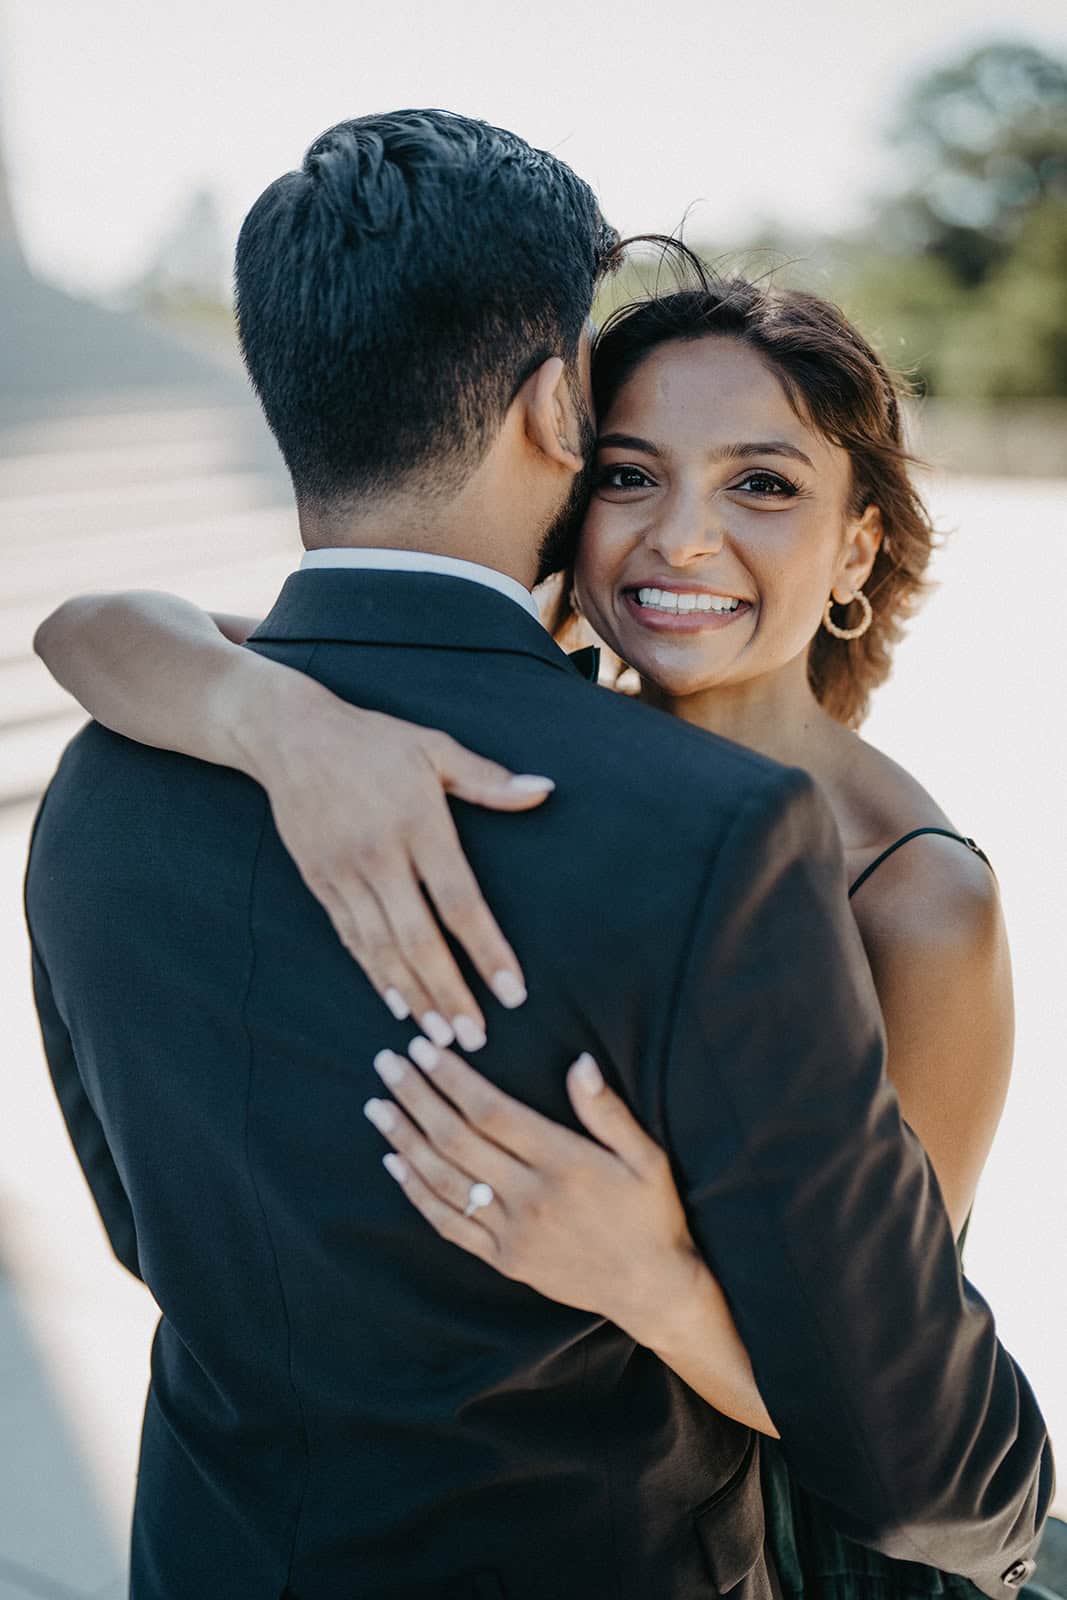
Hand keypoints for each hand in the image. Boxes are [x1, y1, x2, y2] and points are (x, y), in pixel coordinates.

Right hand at [240, 669, 555, 1047]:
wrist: (289, 736)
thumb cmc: (374, 742)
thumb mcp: (434, 748)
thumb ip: (488, 780)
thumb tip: (544, 791)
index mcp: (416, 824)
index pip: (458, 901)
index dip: (486, 951)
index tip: (513, 992)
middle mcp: (379, 856)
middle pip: (418, 939)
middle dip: (449, 993)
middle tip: (477, 1038)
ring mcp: (344, 874)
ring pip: (381, 949)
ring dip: (414, 996)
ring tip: (442, 1037)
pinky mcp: (320, 883)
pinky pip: (352, 939)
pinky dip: (376, 975)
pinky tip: (398, 1004)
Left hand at [362, 1038, 705, 1346]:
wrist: (651, 1289)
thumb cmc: (650, 1214)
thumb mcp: (646, 1157)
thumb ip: (607, 1111)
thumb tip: (579, 1062)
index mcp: (563, 1163)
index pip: (492, 1112)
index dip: (453, 1079)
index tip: (425, 1049)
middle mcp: (530, 1197)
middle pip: (457, 1140)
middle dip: (417, 1097)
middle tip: (387, 1063)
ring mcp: (512, 1232)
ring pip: (444, 1180)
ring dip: (405, 1140)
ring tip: (377, 1106)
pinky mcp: (503, 1258)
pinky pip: (449, 1223)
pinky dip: (417, 1192)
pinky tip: (394, 1163)